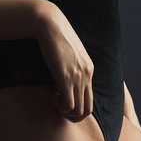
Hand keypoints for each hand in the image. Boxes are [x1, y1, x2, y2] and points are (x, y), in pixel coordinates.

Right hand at [33, 2, 94, 121]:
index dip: (76, 104)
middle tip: (59, 107)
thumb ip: (71, 63)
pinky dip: (60, 106)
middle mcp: (87, 75)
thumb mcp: (68, 51)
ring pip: (78, 110)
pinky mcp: (65, 77)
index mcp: (89, 69)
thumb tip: (63, 72)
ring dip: (65, 112)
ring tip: (54, 100)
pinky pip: (68, 104)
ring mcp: (77, 77)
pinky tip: (52, 95)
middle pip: (87, 109)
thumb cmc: (55, 36)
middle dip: (73, 115)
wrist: (50, 24)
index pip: (90, 98)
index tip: (62, 97)